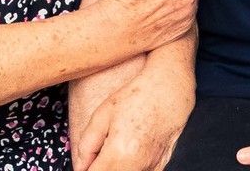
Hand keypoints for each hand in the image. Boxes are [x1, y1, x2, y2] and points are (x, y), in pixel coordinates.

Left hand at [74, 66, 188, 170]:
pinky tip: (130, 151)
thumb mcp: (102, 114)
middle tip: (99, 154)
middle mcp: (137, 164)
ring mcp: (152, 166)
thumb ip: (87, 145)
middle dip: (101, 168)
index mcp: (119, 152)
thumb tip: (80, 168)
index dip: (87, 169)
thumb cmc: (136, 95)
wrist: (169, 87)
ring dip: (115, 167)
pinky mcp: (161, 165)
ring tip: (117, 148)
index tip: (88, 162)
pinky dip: (131, 167)